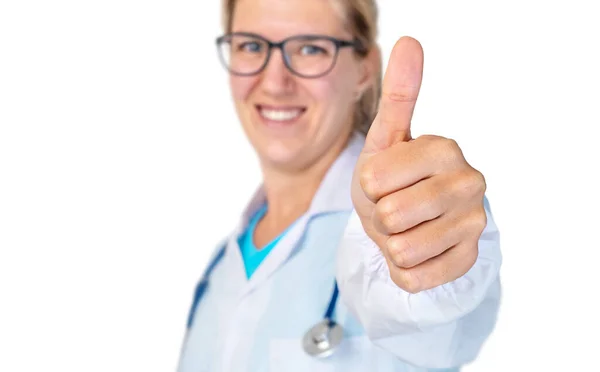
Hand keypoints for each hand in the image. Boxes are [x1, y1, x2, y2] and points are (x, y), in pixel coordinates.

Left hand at [351, 37, 487, 293]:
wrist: (409, 224)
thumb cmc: (392, 179)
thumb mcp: (385, 138)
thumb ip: (399, 95)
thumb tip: (409, 40)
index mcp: (444, 147)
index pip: (374, 177)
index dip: (366, 184)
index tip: (381, 180)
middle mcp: (470, 182)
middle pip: (390, 214)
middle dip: (379, 217)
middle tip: (393, 208)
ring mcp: (474, 224)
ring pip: (401, 249)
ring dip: (391, 243)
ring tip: (405, 228)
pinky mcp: (468, 261)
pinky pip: (413, 277)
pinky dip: (403, 269)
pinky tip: (418, 251)